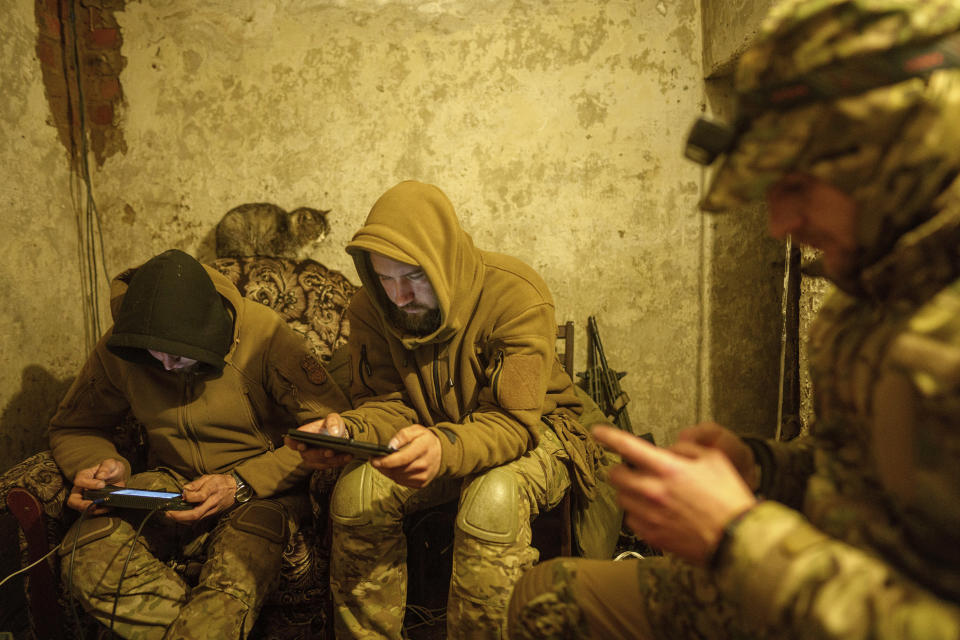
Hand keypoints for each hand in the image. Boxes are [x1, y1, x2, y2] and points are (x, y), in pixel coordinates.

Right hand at [67, 458, 126, 513]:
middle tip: (94, 504)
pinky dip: (100, 511)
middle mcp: (80, 489)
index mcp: (83, 476)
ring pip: (80, 509)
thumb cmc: (112, 469)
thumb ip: (106, 467)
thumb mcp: (112, 464)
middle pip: (73, 500)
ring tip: (102, 507)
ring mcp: (85, 499)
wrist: (119, 478)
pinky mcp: (93, 505)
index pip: (79, 481)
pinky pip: (92, 512)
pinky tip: (108, 507)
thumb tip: (100, 476)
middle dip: (81, 504)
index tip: (102, 485)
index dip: (89, 484)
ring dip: (90, 510)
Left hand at [166, 474, 236, 522]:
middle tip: (167, 513)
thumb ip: (196, 484)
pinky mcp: (211, 516)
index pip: (200, 496)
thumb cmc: (221, 482)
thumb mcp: (209, 477)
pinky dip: (186, 520)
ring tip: (170, 515)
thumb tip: (184, 490)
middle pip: (195, 514)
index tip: (180, 494)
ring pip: (195, 520)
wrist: (236, 490)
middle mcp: (212, 503)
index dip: (188, 497)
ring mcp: (212, 511)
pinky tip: (179, 516)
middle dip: (179, 516)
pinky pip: (197, 520)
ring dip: (181, 520)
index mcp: (212, 490)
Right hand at [284, 412, 353, 469]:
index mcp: (302, 436)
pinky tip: (348, 457)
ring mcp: (313, 459)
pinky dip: (339, 462)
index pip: (292, 441)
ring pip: (321, 462)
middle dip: (320, 453)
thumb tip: (334, 433)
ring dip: (333, 459)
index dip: (294, 444)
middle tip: (331, 451)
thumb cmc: (332, 425)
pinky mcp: (323, 465)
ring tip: (346, 454)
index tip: (302, 444)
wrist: (341, 434)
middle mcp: (305, 450)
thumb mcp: (333, 418)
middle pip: (309, 455)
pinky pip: (330, 466)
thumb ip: (332, 421)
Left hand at [371, 425, 441, 487]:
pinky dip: (395, 476)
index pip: (401, 458)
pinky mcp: (421, 483)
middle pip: (397, 470)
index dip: (385, 461)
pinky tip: (393, 469)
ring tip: (383, 464)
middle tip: (375, 460)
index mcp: (422, 448)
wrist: (442, 453)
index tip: (373, 459)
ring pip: (397, 478)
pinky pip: (402, 482)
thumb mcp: (416, 430)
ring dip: (387, 472)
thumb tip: (391, 446)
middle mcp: (423, 464)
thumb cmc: (426, 440)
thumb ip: (403, 435)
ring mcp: (423, 476)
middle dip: (383, 466)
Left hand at [593, 425, 756, 565]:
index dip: (608, 436)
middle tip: (632, 470)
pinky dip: (637, 513)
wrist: (736, 538)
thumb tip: (670, 450)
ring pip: (621, 498)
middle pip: (615, 475)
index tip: (597, 432)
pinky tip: (654, 512)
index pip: (628, 446)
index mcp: (668, 469)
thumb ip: (687, 449)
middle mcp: (653, 491)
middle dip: (620, 469)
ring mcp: (650, 515)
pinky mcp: (652, 535)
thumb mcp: (715, 460)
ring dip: (629, 491)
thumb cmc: (728, 498)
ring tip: (648, 492)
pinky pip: (631, 520)